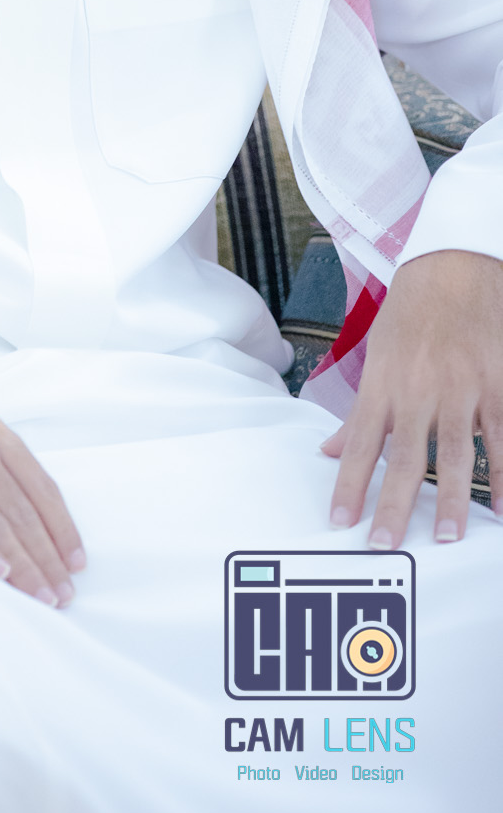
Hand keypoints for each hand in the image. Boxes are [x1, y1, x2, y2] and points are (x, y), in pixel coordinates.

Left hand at [322, 249, 502, 546]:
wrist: (453, 268)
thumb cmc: (410, 314)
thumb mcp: (375, 356)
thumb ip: (358, 412)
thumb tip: (328, 451)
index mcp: (383, 384)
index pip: (359, 443)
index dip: (349, 484)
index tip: (341, 522)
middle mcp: (418, 389)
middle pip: (405, 457)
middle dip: (395, 505)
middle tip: (387, 544)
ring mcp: (461, 388)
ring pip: (456, 453)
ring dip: (454, 500)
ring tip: (450, 538)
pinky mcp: (496, 384)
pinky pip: (501, 437)